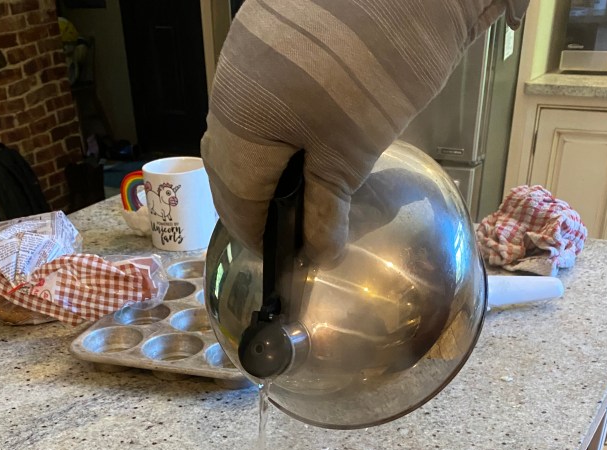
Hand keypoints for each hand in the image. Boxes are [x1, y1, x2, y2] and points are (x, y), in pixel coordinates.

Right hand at [201, 0, 527, 264]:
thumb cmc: (378, 68)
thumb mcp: (353, 151)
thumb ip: (326, 205)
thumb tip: (318, 250)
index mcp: (238, 123)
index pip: (237, 200)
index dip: (261, 237)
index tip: (286, 260)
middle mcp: (228, 87)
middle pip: (231, 165)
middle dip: (260, 202)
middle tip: (295, 228)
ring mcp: (245, 54)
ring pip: (243, 129)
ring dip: (269, 164)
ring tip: (307, 188)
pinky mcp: (269, 31)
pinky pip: (259, 98)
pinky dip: (278, 128)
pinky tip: (311, 138)